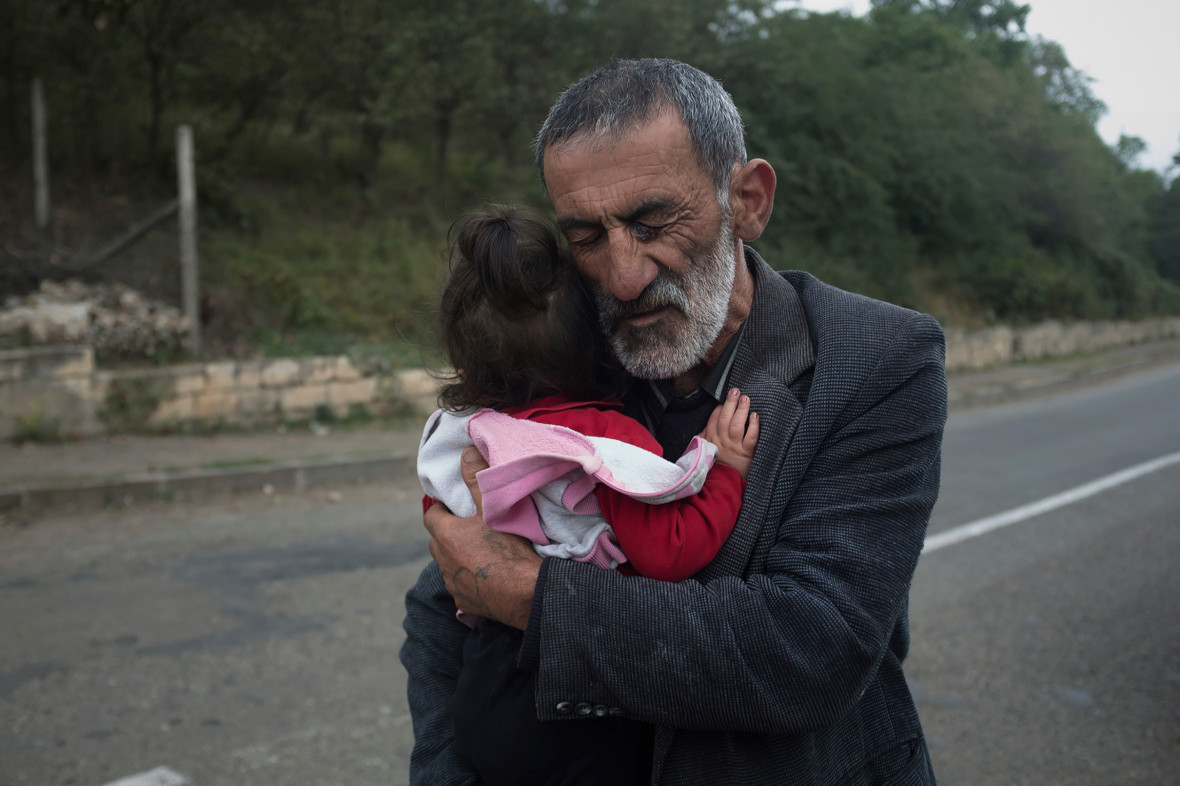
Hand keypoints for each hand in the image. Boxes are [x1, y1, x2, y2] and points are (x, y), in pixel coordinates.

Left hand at [423, 446, 541, 628]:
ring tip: (481, 551)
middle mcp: (443, 561)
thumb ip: (477, 479)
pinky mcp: (465, 602)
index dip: (441, 509)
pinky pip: (462, 586)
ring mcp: (453, 583)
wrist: (526, 592)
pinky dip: (470, 580)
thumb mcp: (493, 508)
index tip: (454, 505)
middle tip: (470, 526)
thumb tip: (465, 452)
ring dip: (458, 557)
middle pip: (438, 541)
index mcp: (446, 535)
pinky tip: (487, 576)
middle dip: (449, 533)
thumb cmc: (508, 548)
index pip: (431, 516)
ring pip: (449, 565)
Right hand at [704, 387, 759, 478]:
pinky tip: (755, 416)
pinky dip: (753, 426)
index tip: (723, 400)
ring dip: (741, 410)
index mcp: (711, 441)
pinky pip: (750, 438)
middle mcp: (722, 442)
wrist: (725, 485)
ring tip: (745, 398)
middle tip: (735, 390)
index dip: (719, 408)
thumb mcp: (706, 453)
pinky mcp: (747, 453)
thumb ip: (703, 440)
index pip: (713, 420)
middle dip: (730, 403)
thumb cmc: (718, 468)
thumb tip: (701, 430)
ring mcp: (734, 447)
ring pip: (737, 425)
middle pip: (725, 419)